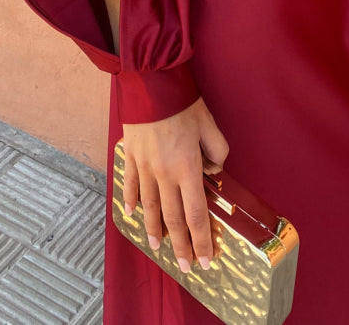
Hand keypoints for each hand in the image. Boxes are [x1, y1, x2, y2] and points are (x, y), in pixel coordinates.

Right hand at [122, 97, 229, 273]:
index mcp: (187, 168)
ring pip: (149, 206)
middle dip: (180, 245)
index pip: (196, 214)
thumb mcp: (210, 124)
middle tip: (184, 266)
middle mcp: (164, 174)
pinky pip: (130, 184)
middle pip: (173, 217)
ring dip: (154, 230)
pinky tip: (132, 214)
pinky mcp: (131, 156)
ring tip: (157, 247)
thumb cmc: (183, 102)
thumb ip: (217, 151)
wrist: (150, 82)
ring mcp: (144, 167)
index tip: (205, 260)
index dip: (201, 241)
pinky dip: (131, 201)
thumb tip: (213, 170)